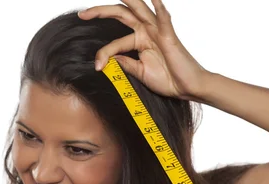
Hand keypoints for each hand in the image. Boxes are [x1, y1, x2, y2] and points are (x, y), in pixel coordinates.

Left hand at [78, 0, 212, 100]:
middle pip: (121, 14)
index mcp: (139, 40)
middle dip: (100, 11)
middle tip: (82, 14)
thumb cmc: (168, 79)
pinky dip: (160, 9)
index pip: (114, 42)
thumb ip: (126, 64)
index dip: (103, 54)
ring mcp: (157, 32)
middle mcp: (146, 31)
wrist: (187, 88)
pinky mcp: (169, 37)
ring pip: (139, 9)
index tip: (97, 67)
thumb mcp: (140, 73)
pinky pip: (164, 20)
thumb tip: (110, 59)